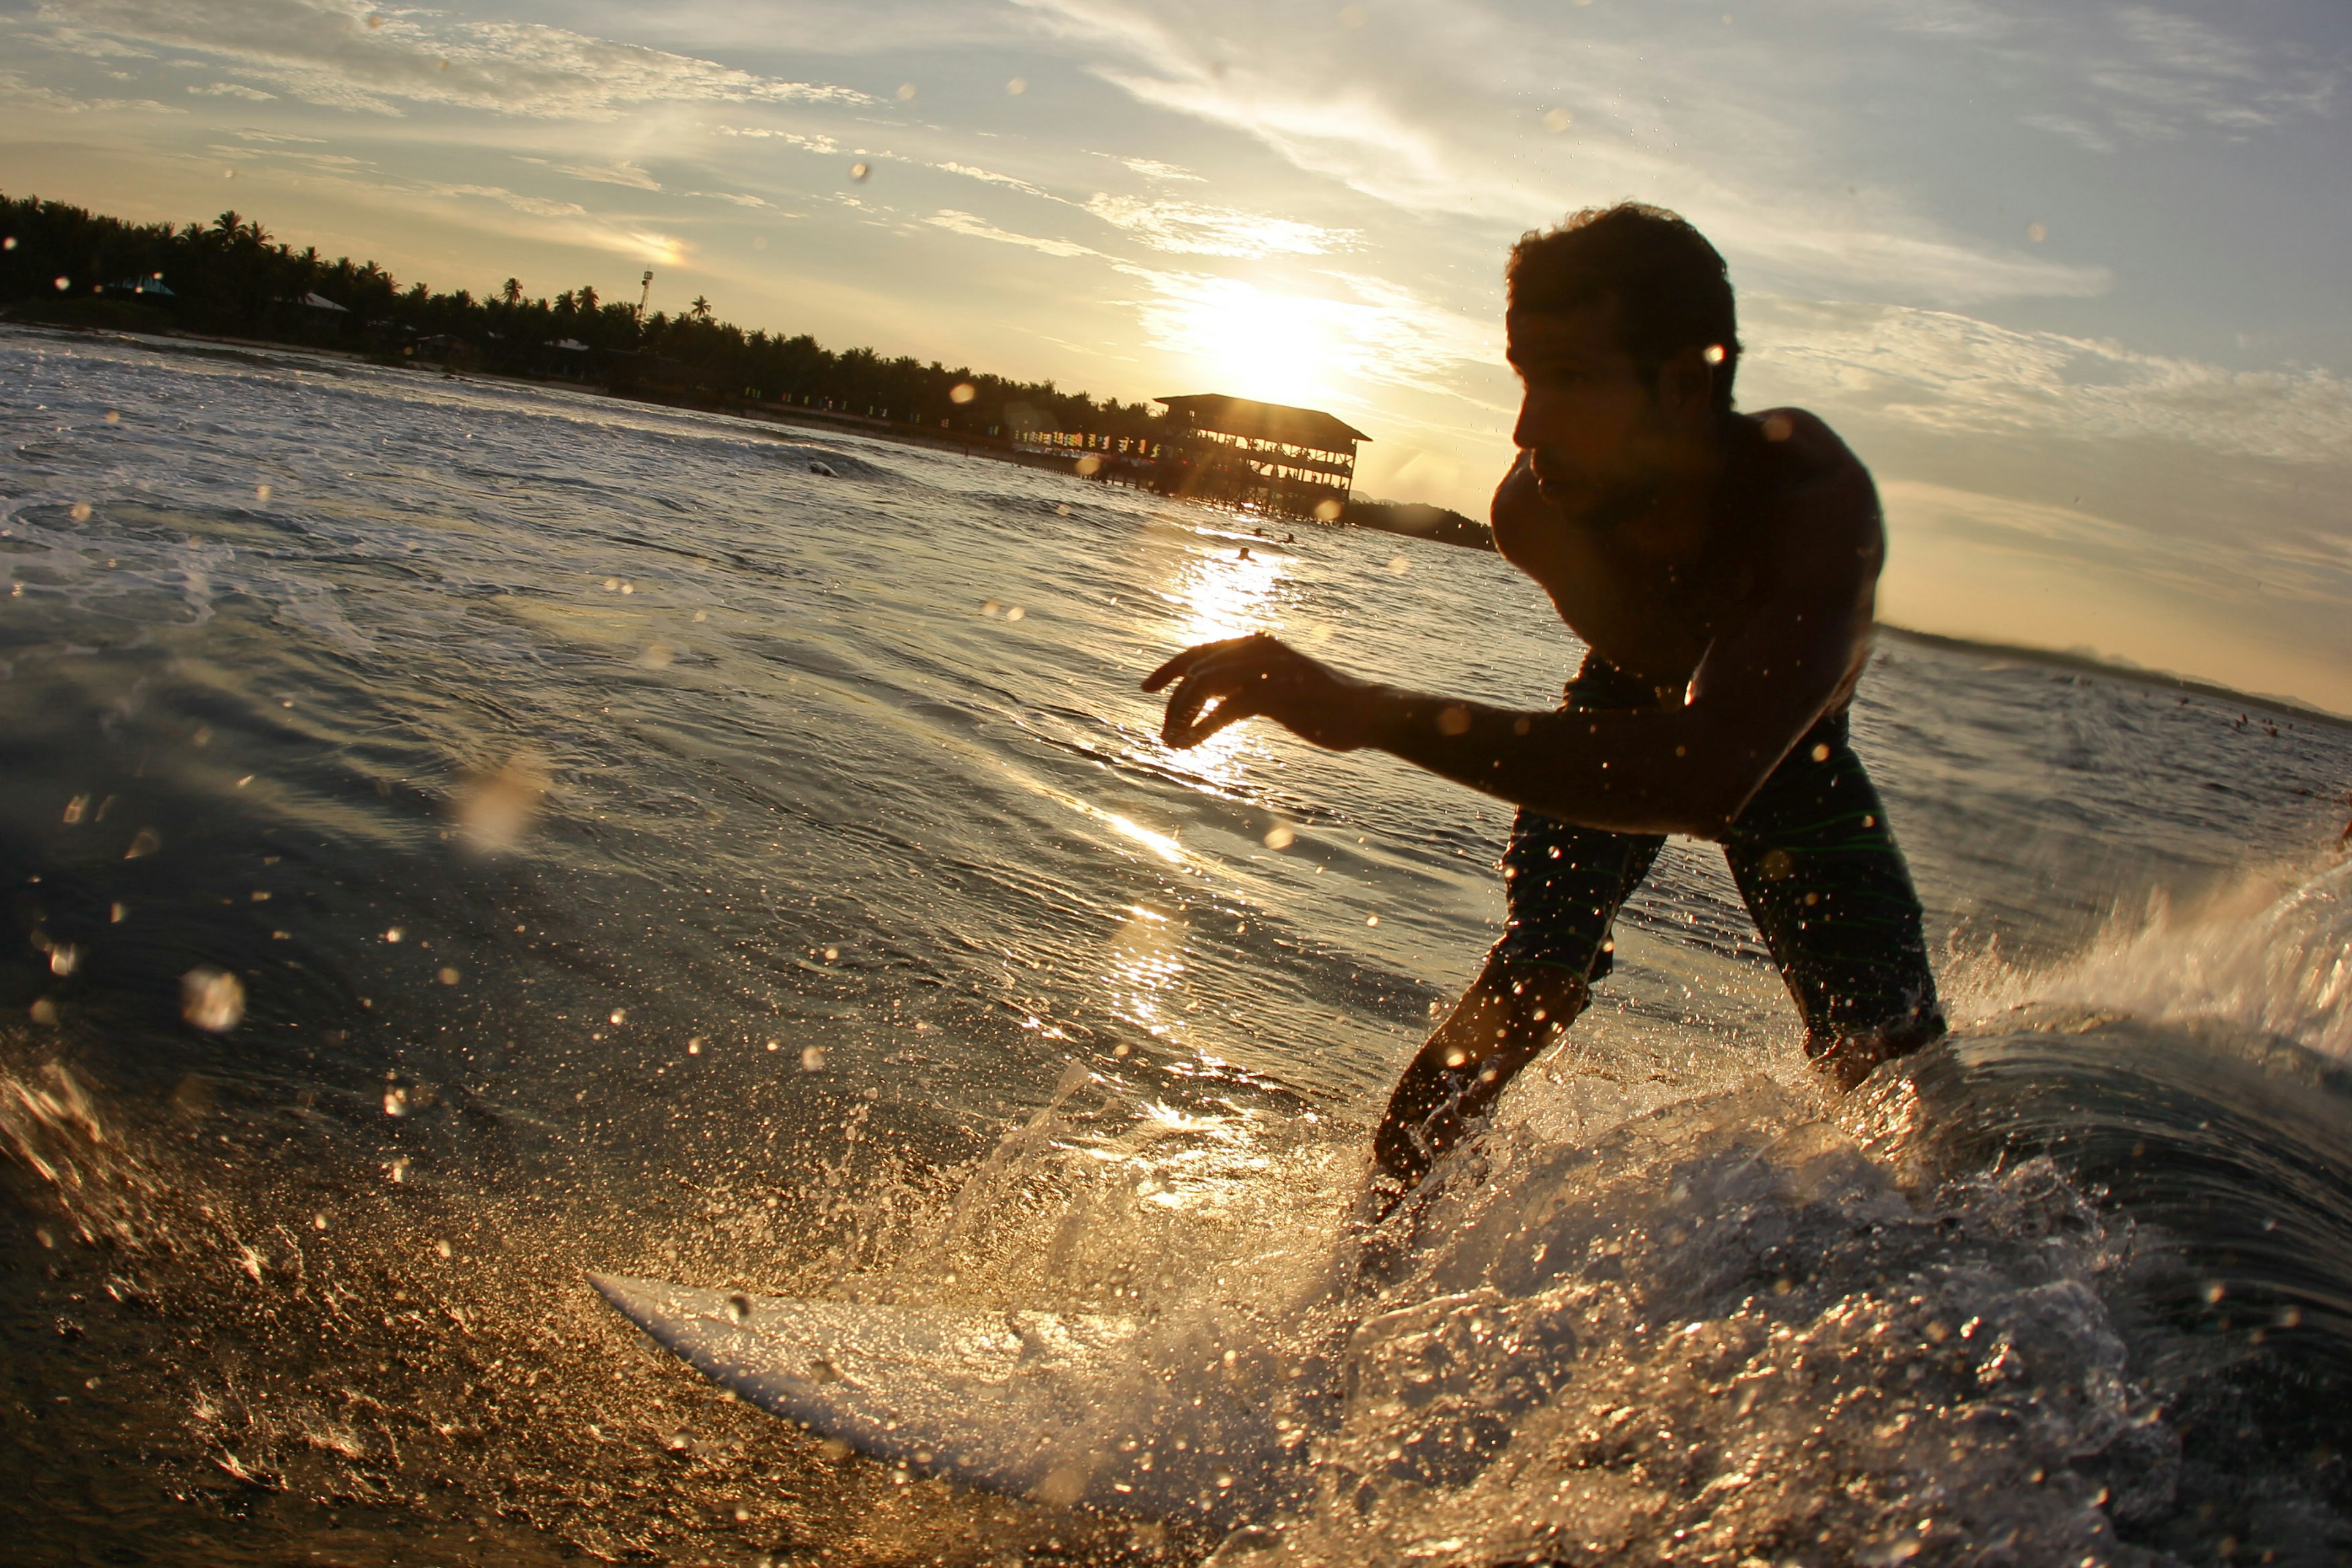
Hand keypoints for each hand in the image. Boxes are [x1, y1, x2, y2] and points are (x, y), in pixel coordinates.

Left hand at [1141, 633, 1382, 750]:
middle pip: (1194, 668)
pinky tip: (1189, 744)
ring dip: (1180, 715)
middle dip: (1171, 700)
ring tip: (1171, 741)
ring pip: (1202, 686)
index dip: (1169, 668)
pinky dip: (1201, 728)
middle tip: (1163, 731)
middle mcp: (1257, 650)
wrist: (1367, 711)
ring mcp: (1264, 670)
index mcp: (1257, 644)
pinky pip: (1223, 710)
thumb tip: (1219, 698)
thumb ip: (1251, 684)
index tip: (1147, 688)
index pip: (1200, 651)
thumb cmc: (1326, 703)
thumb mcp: (1282, 686)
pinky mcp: (1272, 695)